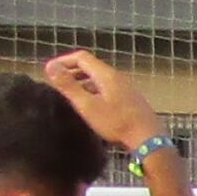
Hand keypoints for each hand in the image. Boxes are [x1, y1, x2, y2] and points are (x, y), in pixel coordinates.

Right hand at [41, 47, 162, 152]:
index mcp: (106, 74)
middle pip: (91, 66)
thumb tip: (50, 66)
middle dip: (71, 70)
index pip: (81, 57)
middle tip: (57, 82)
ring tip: (69, 93)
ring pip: (99, 78)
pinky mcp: (129, 98)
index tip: (50, 71)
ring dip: (82, 81)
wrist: (147, 138)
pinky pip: (106, 87)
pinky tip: (89, 104)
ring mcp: (124, 87)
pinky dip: (93, 89)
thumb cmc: (116, 122)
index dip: (63, 61)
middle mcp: (117, 76)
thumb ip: (68, 85)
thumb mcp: (87, 105)